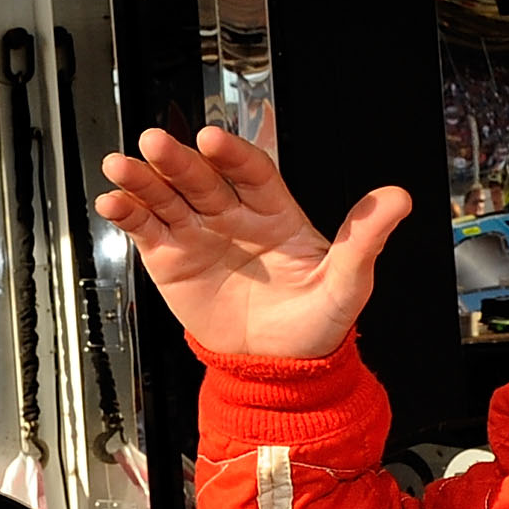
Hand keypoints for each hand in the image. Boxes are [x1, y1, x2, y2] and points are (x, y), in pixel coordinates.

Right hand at [96, 126, 409, 359]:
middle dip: (178, 160)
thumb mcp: (347, 283)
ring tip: (120, 166)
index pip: (253, 171)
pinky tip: (110, 202)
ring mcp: (200, 234)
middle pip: (202, 177)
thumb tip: (397, 198)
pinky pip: (147, 230)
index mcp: (276, 212)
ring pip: (167, 196)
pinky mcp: (171, 258)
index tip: (214, 140)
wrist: (279, 368)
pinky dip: (127, 215)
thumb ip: (364, 238)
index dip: (233, 155)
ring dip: (142, 179)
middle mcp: (233, 214)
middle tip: (155, 142)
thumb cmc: (317, 323)